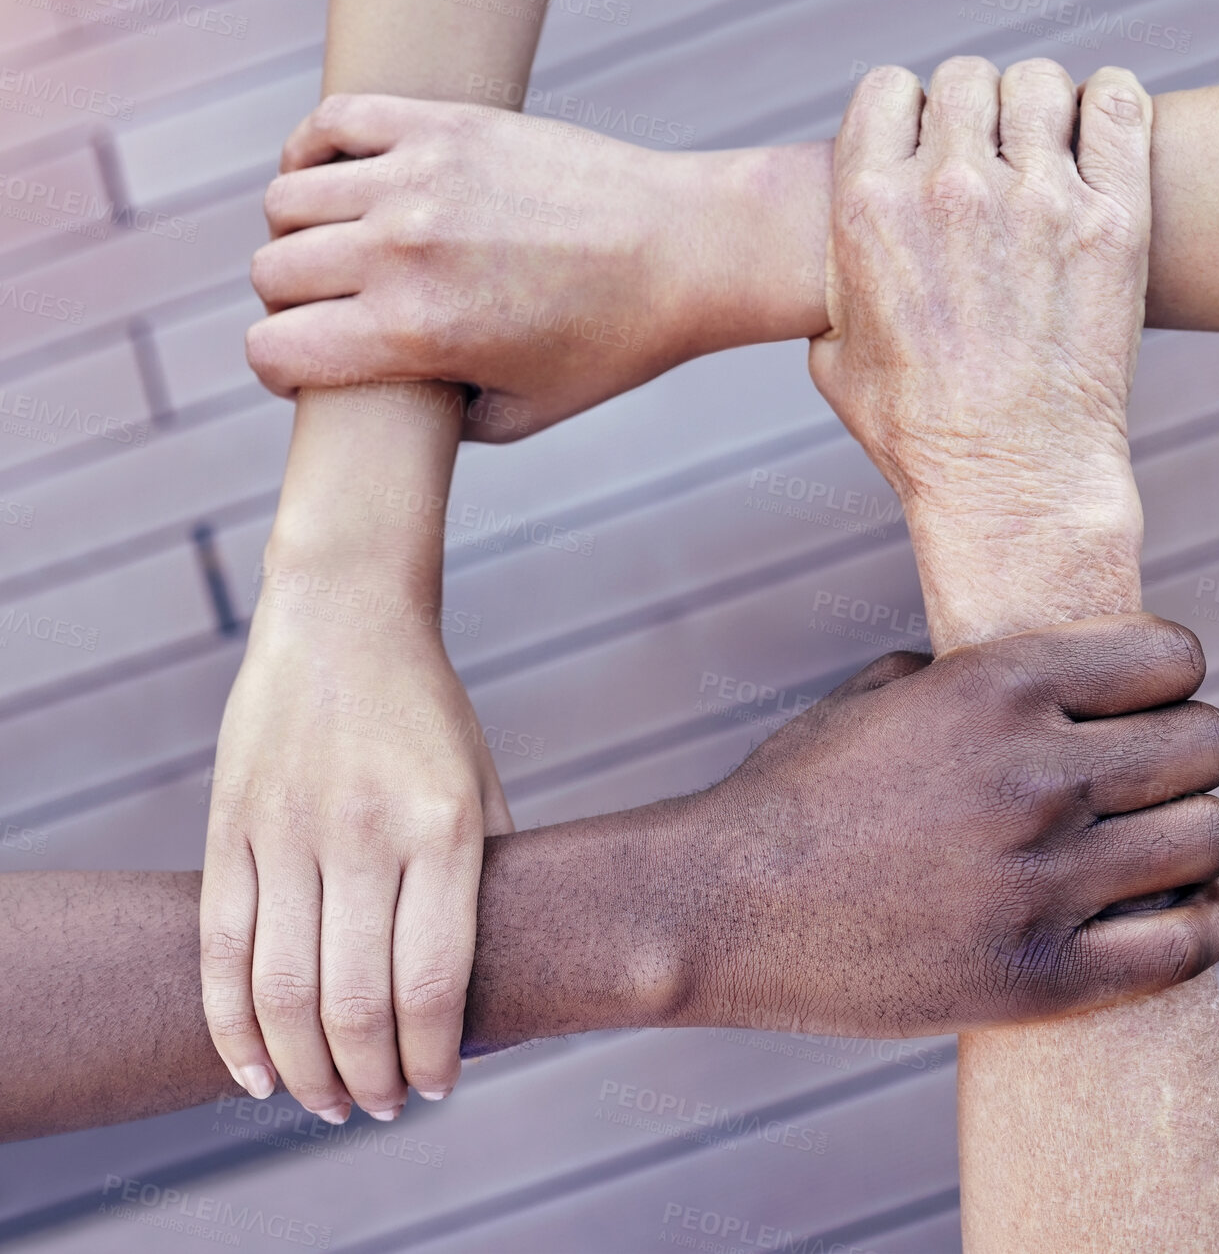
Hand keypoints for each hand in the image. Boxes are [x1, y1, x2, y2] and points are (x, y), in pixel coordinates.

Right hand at [200, 566, 509, 1122]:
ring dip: (303, 1070)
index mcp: (441, 827)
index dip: (434, 1054)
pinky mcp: (230, 828)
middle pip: (355, 1002)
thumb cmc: (427, 714)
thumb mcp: (481, 786)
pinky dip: (232, 1025)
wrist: (344, 621)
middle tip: (382, 1107)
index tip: (437, 1087)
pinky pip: (221, 947)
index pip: (434, 980)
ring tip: (328, 1102)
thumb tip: (486, 985)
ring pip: (282, 990)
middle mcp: (364, 833)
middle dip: (371, 1079)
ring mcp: (287, 830)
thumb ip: (485, 879)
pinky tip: (254, 1071)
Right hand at [246, 94, 746, 441]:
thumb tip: (381, 405)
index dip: (279, 371)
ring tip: (339, 253)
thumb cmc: (612, 344)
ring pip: (287, 202)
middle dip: (291, 307)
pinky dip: (311, 154)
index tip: (304, 371)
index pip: (274, 348)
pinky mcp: (441, 126)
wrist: (683, 250)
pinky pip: (329, 123)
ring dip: (299, 235)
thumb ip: (436, 420)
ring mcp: (417, 179)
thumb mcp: (521, 414)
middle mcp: (401, 251)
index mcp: (414, 332)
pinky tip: (334, 183)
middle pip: (272, 273)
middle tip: (334, 315)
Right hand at [667, 613, 1218, 1035]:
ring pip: (1213, 836)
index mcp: (998, 686)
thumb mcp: (879, 696)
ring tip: (1171, 843)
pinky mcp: (1040, 977)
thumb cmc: (794, 792)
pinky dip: (1209, 921)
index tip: (1154, 701)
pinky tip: (1191, 909)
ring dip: (1201, 833)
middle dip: (1196, 750)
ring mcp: (1042, 880)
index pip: (1172, 659)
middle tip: (1164, 774)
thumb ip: (974, 675)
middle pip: (1210, 743)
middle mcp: (1035, 773)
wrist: (720, 906)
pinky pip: (1189, 944)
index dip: (1173, 676)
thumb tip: (1049, 681)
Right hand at [809, 58, 1153, 635]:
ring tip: (1044, 152)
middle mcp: (949, 189)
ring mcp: (1037, 199)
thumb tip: (846, 250)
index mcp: (868, 210)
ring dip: (1037, 108)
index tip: (926, 150)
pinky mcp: (1112, 219)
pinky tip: (1097, 133)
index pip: (887, 89)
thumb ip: (837, 281)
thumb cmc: (917, 434)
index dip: (906, 115)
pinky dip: (1106, 105)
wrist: (1011, 481)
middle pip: (962, 78)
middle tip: (989, 159)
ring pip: (1036, 82)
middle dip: (971, 113)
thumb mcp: (834, 359)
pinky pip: (1115, 104)